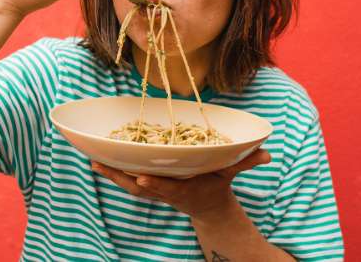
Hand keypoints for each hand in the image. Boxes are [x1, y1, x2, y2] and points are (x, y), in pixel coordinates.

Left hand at [91, 149, 271, 221]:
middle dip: (120, 178)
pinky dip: (113, 172)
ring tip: (93, 161)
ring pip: (129, 184)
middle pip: (140, 188)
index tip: (142, 180)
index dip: (155, 185)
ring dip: (111, 174)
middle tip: (100, 165)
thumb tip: (267, 154)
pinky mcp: (149, 187)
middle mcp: (166, 191)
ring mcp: (156, 190)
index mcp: (184, 189)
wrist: (207, 205)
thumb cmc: (217, 184)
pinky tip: (98, 160)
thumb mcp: (231, 173)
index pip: (168, 188)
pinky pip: (127, 179)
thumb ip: (246, 162)